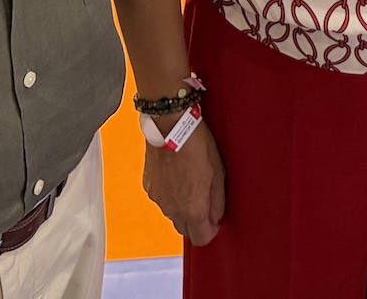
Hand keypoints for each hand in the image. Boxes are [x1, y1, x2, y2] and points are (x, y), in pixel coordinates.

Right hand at [142, 122, 225, 244]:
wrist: (171, 127)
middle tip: (204, 200)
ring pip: (172, 214)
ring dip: (182, 207)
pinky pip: (162, 200)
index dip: (210, 231)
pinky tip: (177, 175)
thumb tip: (216, 218)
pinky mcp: (148, 187)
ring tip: (190, 182)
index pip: (201, 238)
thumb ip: (218, 202)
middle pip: (185, 229)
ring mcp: (158, 199)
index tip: (215, 221)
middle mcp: (172, 209)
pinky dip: (169, 194)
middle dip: (196, 221)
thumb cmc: (197, 146)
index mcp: (192, 209)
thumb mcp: (217, 174)